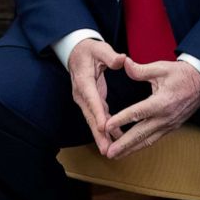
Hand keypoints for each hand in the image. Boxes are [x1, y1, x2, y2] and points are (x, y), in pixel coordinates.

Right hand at [67, 39, 125, 154]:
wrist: (76, 52)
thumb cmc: (89, 50)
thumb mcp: (99, 48)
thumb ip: (110, 56)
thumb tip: (122, 60)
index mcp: (84, 80)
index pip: (91, 98)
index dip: (97, 113)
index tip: (104, 126)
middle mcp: (81, 93)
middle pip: (90, 115)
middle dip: (98, 133)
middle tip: (106, 149)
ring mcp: (84, 99)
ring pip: (92, 120)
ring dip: (101, 135)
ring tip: (110, 151)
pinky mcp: (90, 102)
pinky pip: (97, 117)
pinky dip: (104, 129)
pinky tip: (114, 139)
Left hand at [103, 57, 199, 159]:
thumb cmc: (181, 74)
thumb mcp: (161, 68)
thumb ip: (140, 69)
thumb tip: (124, 64)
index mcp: (162, 102)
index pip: (137, 114)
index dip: (121, 120)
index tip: (106, 126)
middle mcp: (165, 118)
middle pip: (141, 134)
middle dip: (124, 145)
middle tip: (109, 152)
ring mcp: (169, 125)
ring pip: (147, 140)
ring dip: (131, 149)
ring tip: (116, 155)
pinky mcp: (171, 127)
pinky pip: (154, 139)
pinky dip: (141, 145)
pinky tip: (131, 148)